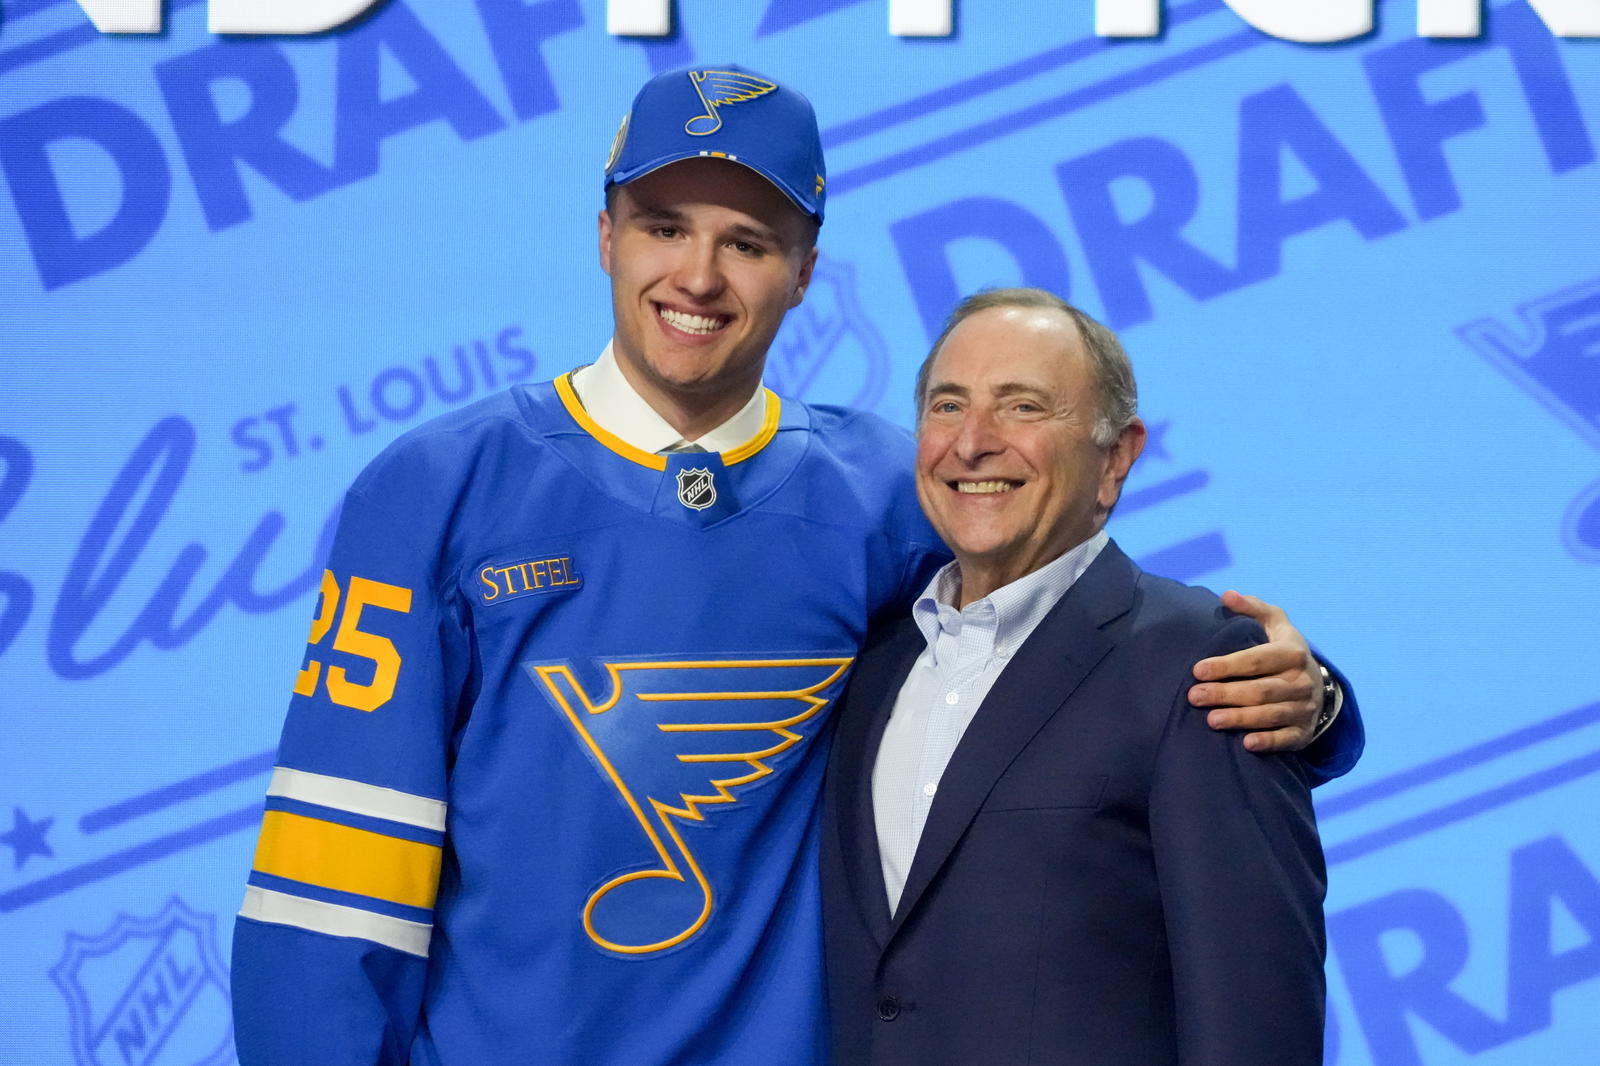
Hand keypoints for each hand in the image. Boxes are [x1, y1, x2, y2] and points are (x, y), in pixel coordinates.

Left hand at [1188, 590, 1323, 752]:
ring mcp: (1304, 708)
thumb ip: (1252, 608)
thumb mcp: (1274, 623)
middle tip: (1194, 696)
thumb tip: (1227, 595)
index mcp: (1293, 652)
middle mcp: (1302, 681)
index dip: (1227, 665)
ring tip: (1211, 720)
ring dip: (1240, 718)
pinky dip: (1268, 742)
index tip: (1198, 670)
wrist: (1316, 683)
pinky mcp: (1303, 732)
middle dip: (1225, 693)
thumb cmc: (1282, 649)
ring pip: (1270, 714)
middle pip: (1260, 690)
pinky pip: (1286, 739)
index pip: (1257, 659)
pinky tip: (1246, 744)